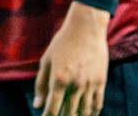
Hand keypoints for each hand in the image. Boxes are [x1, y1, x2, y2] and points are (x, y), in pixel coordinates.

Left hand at [34, 1, 109, 115]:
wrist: (86, 30)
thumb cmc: (62, 43)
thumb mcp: (46, 60)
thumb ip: (41, 83)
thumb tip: (37, 104)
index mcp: (59, 79)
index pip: (53, 107)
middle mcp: (75, 85)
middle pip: (69, 112)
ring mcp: (89, 85)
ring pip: (84, 111)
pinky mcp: (100, 82)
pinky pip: (97, 104)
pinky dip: (92, 113)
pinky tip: (87, 115)